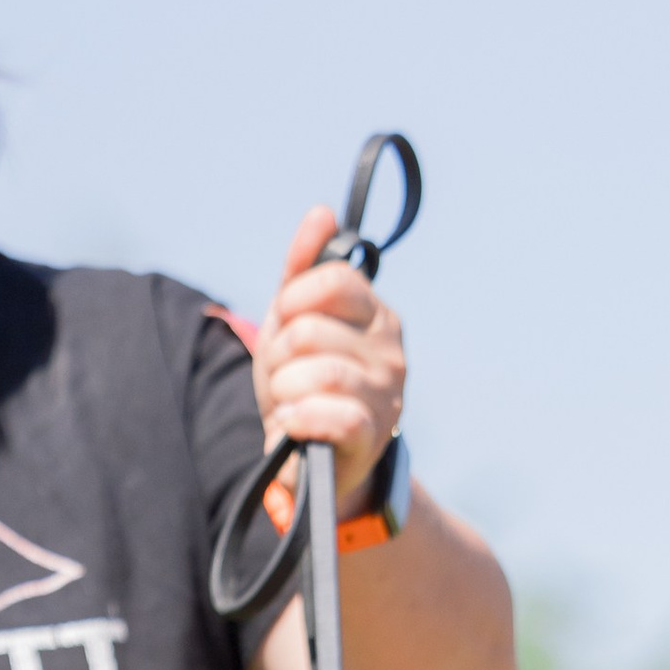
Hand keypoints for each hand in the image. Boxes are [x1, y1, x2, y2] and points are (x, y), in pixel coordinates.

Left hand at [253, 200, 405, 502]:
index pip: (334, 280)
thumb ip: (302, 270)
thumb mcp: (292, 322)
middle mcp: (391, 351)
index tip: (284, 322)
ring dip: (283, 389)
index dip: (293, 299)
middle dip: (278, 354)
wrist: (309, 457)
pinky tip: (290, 423)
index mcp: (376, 315)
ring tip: (287, 401)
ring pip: (317, 373)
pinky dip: (299, 418)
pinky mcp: (371, 437)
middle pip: (311, 330)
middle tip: (282, 375)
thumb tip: (321, 213)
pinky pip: (333, 415)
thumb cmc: (302, 383)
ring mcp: (386, 395)